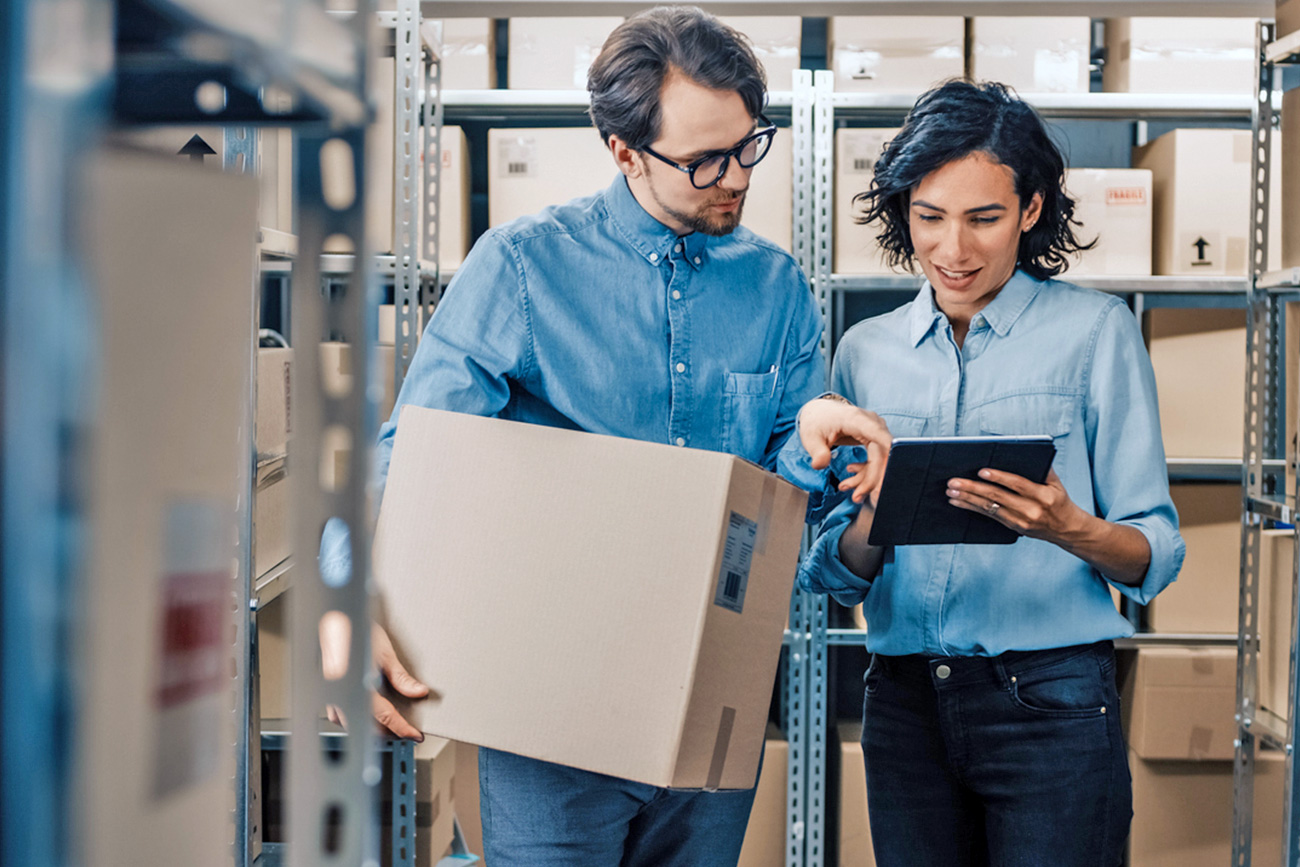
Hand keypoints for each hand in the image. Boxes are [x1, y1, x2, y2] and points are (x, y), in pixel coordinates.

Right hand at [322, 618, 428, 740]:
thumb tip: (418, 691)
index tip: (413, 734)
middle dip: (388, 731)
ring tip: (389, 723)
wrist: (334, 619)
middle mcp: (341, 693)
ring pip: (352, 722)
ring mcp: (331, 694)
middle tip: (405, 730)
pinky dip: (356, 717)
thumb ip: (401, 677)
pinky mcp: (327, 690)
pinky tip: (365, 712)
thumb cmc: (354, 631)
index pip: (384, 716)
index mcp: (357, 684)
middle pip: (367, 725)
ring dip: (371, 726)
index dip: (401, 728)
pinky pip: (341, 713)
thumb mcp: (384, 653)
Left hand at [797, 398, 891, 503]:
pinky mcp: (875, 439)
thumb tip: (819, 465)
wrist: (819, 413)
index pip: (878, 435)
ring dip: (867, 479)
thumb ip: (817, 452)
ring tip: (845, 488)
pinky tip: (850, 477)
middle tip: (857, 497)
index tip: (890, 474)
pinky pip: (877, 459)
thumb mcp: (811, 438)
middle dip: (871, 479)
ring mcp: (875, 431)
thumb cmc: (816, 422)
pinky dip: (866, 473)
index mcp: (856, 419)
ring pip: (881, 459)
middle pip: (881, 454)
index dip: (888, 453)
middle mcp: (871, 423)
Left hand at [945, 468, 1085, 544]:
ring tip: (951, 491)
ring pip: (989, 508)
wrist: (1067, 529)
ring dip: (967, 499)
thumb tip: (1025, 452)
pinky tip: (959, 501)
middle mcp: (1031, 510)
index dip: (999, 477)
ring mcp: (1021, 521)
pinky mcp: (1013, 527)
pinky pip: (989, 516)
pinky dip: (971, 507)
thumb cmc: (1059, 501)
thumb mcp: (1056, 483)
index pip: (1017, 484)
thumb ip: (1043, 468)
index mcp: (1043, 496)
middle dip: (973, 488)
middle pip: (997, 497)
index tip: (981, 471)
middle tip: (954, 482)